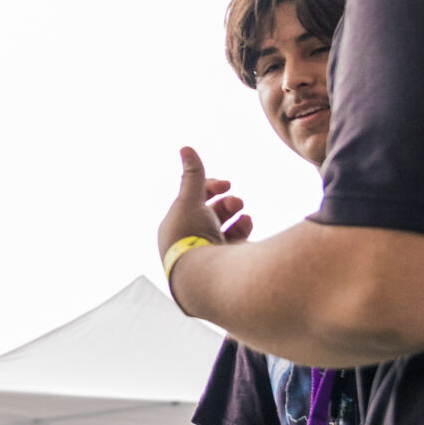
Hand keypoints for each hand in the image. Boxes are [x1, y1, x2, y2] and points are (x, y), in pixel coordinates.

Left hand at [156, 147, 250, 276]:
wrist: (204, 277)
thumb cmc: (191, 237)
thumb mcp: (189, 200)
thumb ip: (192, 175)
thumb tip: (186, 148)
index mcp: (176, 226)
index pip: (193, 202)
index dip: (211, 188)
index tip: (226, 184)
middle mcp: (191, 242)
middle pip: (211, 213)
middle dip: (226, 202)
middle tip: (236, 201)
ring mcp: (210, 254)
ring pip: (227, 227)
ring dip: (236, 215)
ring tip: (243, 214)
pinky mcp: (227, 264)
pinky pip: (238, 241)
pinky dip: (243, 229)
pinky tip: (247, 224)